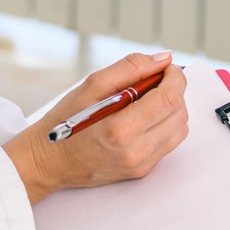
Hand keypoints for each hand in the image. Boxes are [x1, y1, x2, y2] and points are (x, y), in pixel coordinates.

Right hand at [5, 52, 188, 204]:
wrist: (49, 161)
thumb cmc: (65, 121)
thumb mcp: (91, 85)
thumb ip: (130, 68)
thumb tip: (163, 59)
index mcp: (121, 128)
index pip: (170, 98)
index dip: (176, 77)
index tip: (168, 68)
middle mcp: (135, 150)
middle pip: (180, 113)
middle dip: (175, 90)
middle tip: (156, 80)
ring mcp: (140, 164)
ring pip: (180, 129)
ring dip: (172, 109)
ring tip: (150, 99)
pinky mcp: (141, 171)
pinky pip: (169, 144)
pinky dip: (164, 125)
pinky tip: (144, 118)